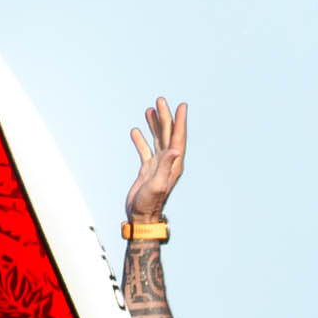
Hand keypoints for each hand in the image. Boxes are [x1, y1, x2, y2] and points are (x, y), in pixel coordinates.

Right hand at [125, 97, 186, 221]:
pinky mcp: (147, 170)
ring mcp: (157, 166)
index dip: (180, 121)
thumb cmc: (149, 204)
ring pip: (157, 140)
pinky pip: (145, 150)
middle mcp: (168, 163)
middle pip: (168, 134)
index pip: (178, 138)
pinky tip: (135, 131)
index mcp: (173, 164)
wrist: (141, 218)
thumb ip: (165, 166)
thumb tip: (175, 149)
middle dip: (165, 117)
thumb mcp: (158, 184)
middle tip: (160, 100)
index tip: (182, 105)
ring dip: (154, 125)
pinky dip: (141, 140)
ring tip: (149, 109)